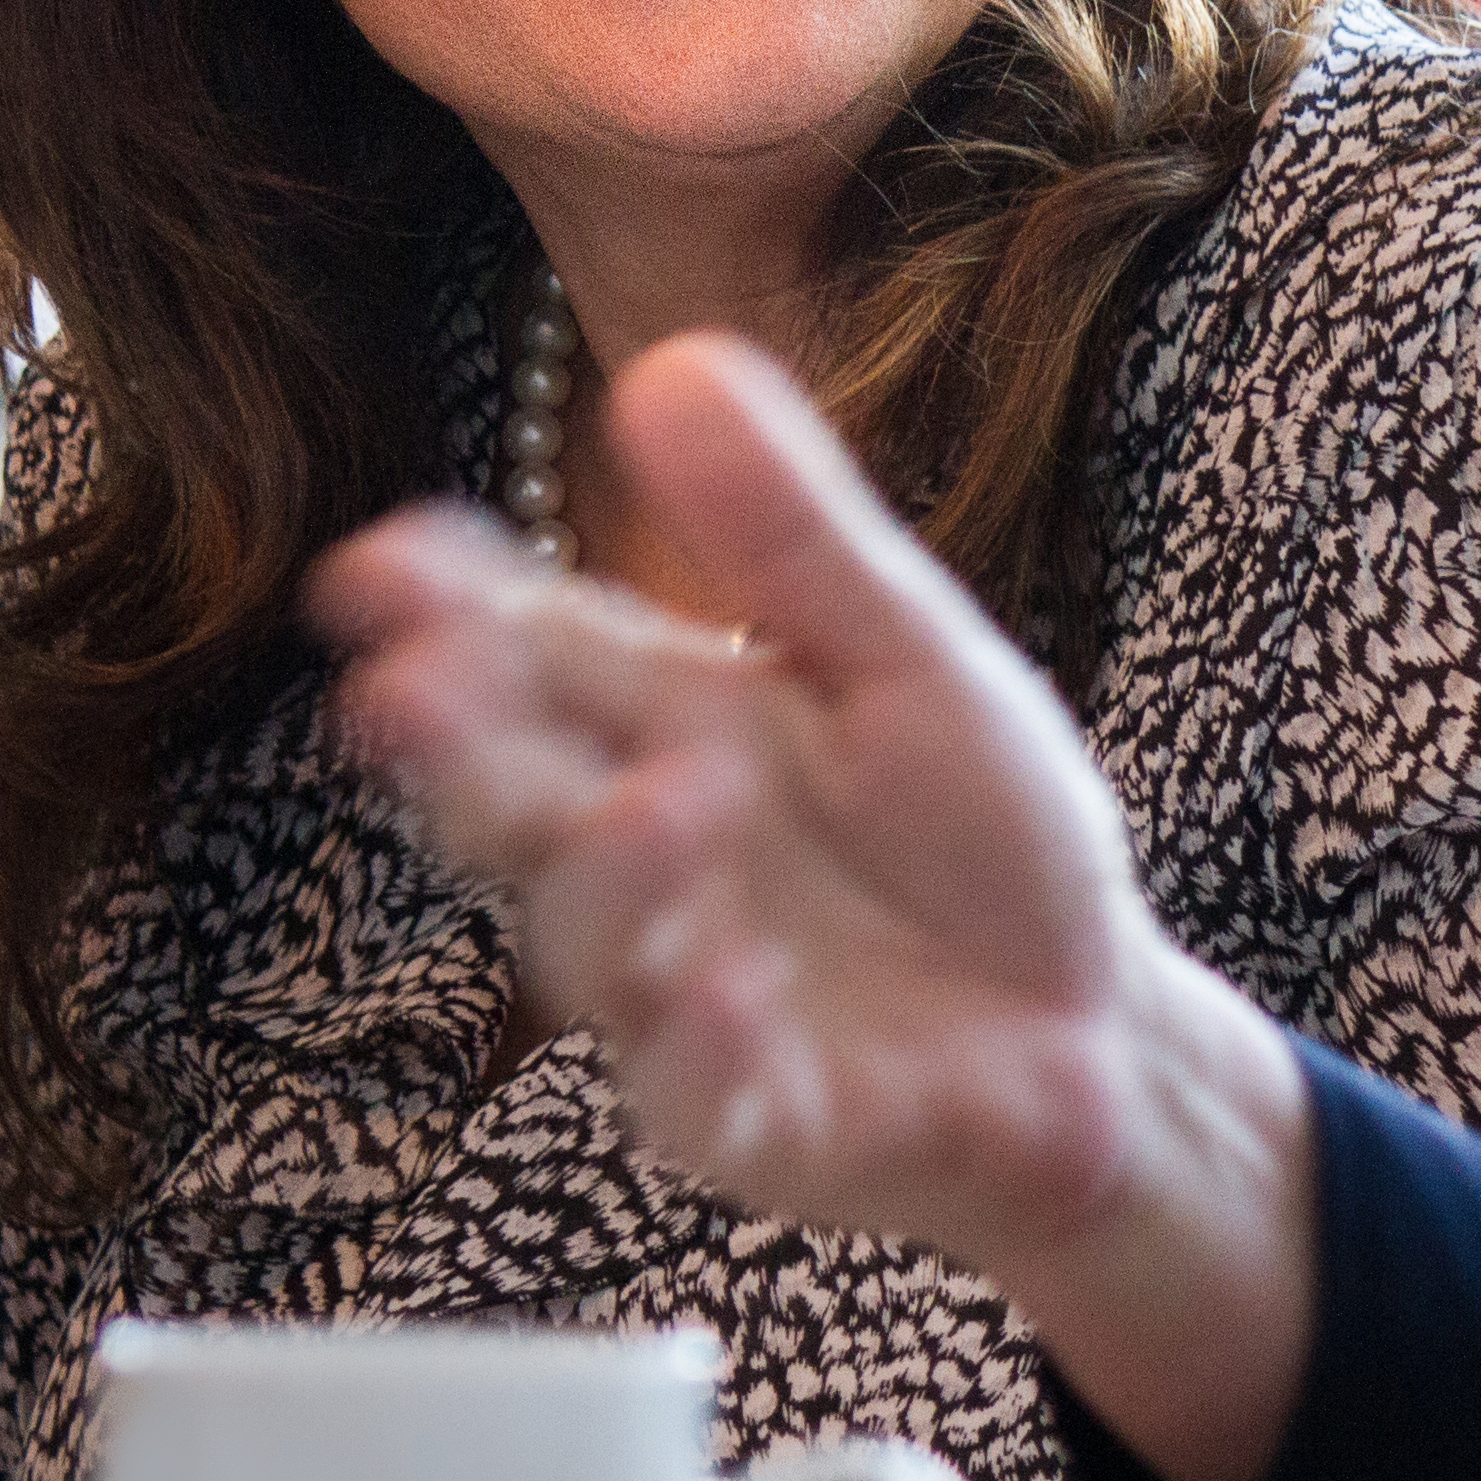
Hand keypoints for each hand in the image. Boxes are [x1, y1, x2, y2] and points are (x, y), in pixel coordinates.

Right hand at [314, 332, 1317, 1480]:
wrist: (1103, 1037)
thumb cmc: (988, 844)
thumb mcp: (908, 659)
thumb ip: (790, 535)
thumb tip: (664, 359)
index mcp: (674, 729)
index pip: (531, 656)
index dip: (443, 613)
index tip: (376, 569)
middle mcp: (652, 861)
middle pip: (516, 800)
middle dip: (460, 749)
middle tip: (409, 690)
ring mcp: (692, 1000)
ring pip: (598, 946)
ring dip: (611, 880)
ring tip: (653, 806)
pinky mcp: (764, 1121)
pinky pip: (707, 1094)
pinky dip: (708, 1045)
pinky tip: (732, 988)